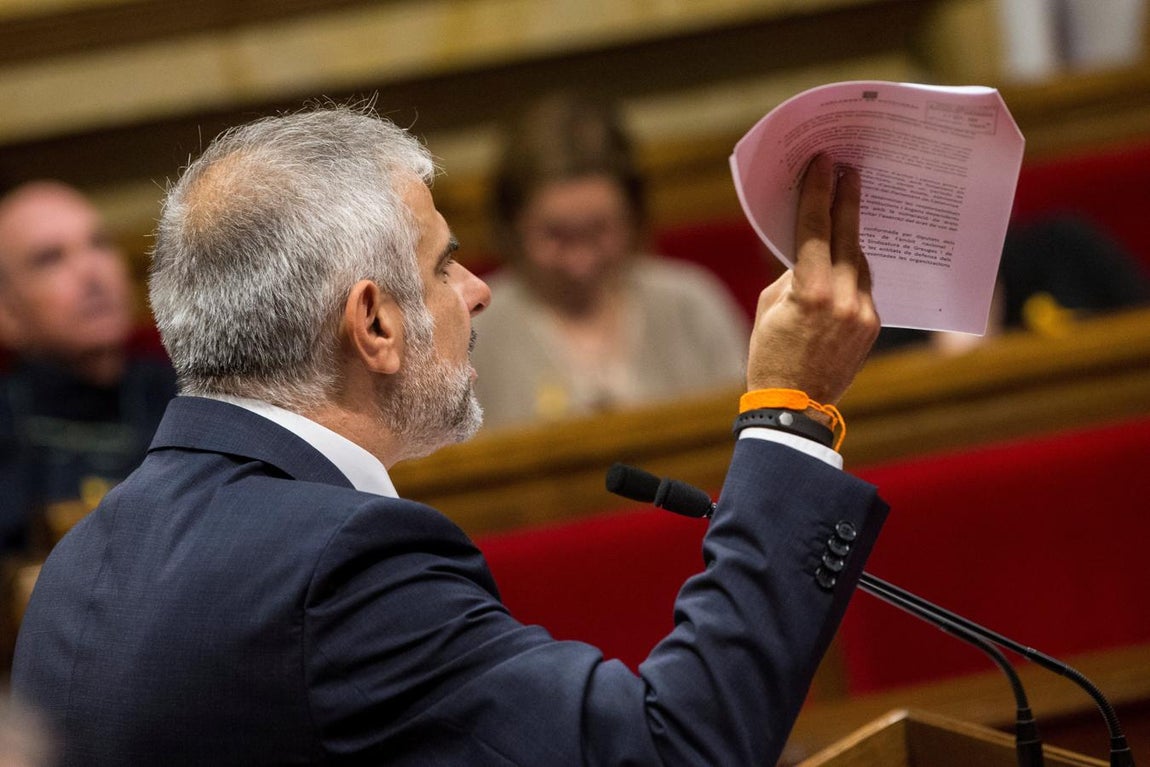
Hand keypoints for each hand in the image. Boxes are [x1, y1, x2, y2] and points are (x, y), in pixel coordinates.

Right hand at [745, 154, 879, 403]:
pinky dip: (855, 270)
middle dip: (846, 200)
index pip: (815, 229)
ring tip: (846, 210)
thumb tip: (811, 250)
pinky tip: (848, 258)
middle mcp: (843, 299)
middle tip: (849, 170)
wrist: (795, 405)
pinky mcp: (872, 325)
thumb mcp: (769, 306)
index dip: (818, 192)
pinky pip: (865, 286)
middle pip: (847, 236)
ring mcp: (863, 313)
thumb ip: (792, 274)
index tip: (825, 164)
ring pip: (860, 261)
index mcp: (811, 292)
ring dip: (851, 236)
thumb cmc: (769, 355)